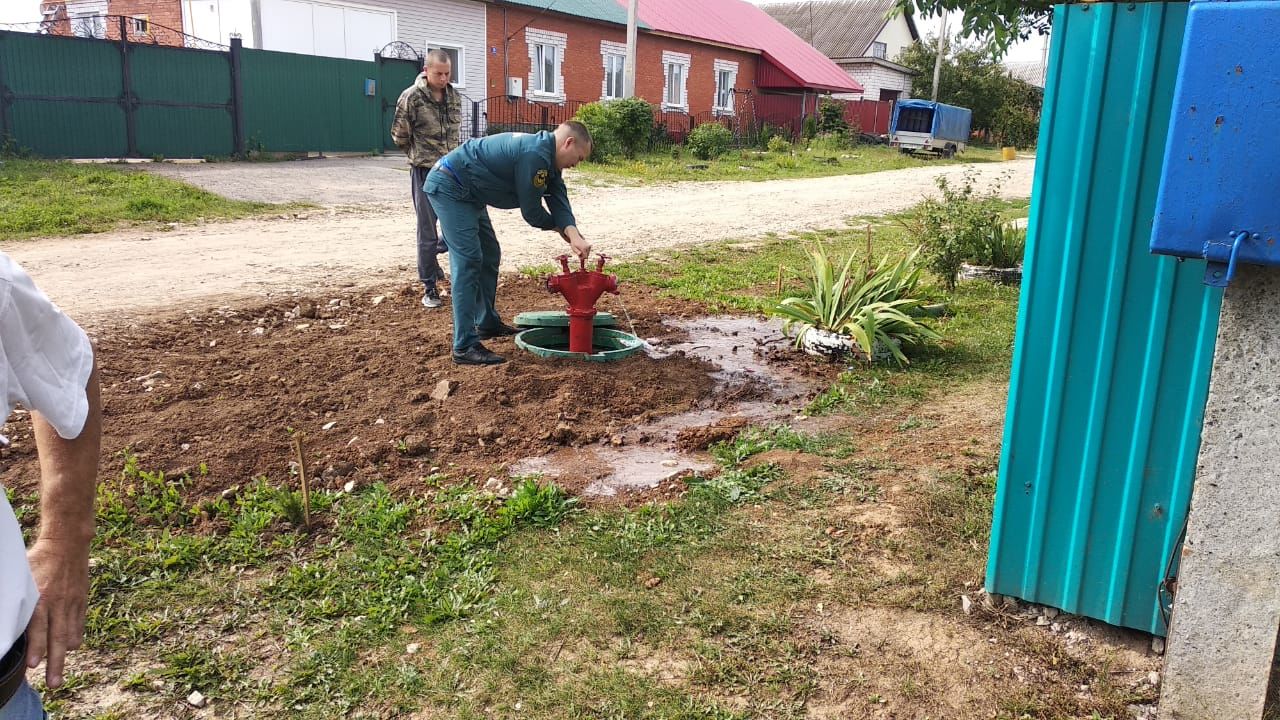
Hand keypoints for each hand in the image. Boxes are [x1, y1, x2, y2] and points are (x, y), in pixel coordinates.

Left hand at [25, 537, 90, 688]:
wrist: (67, 543)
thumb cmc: (38, 559)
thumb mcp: (21, 576)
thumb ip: (16, 597)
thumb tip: (7, 617)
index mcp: (41, 597)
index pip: (38, 627)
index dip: (36, 646)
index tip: (34, 665)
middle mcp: (58, 603)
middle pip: (57, 637)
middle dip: (55, 662)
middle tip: (54, 683)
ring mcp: (72, 602)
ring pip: (70, 634)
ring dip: (64, 655)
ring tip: (59, 675)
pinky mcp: (81, 600)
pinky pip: (78, 623)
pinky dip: (75, 637)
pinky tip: (71, 647)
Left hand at [563, 227, 590, 260]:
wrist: (575, 238)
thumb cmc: (574, 244)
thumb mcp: (573, 248)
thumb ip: (576, 251)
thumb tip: (580, 254)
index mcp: (584, 248)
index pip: (585, 256)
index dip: (582, 258)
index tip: (579, 257)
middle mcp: (587, 247)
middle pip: (587, 255)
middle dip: (583, 256)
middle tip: (578, 254)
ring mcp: (589, 246)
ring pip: (588, 254)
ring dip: (584, 254)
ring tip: (579, 251)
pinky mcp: (590, 246)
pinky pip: (588, 251)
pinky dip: (585, 251)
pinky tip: (582, 249)